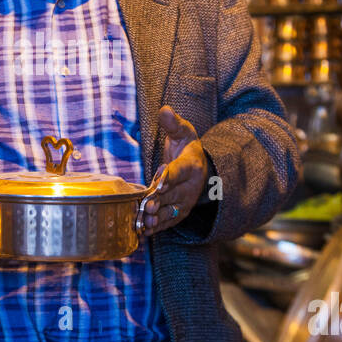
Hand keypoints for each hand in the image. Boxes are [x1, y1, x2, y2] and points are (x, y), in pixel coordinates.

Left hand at [140, 106, 207, 235]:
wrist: (199, 167)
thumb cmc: (187, 146)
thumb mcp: (183, 131)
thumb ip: (173, 123)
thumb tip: (165, 110)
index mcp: (192, 165)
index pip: (179, 171)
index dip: (169, 177)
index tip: (159, 182)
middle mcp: (190, 187)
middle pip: (172, 195)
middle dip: (158, 202)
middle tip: (146, 206)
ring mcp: (185, 202)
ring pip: (169, 212)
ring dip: (156, 218)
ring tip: (144, 223)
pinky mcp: (179, 214)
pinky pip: (167, 222)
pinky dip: (156, 228)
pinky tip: (142, 232)